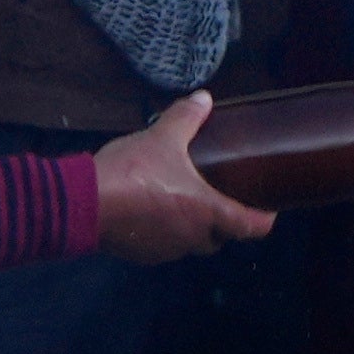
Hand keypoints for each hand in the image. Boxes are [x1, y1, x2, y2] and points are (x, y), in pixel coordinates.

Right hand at [85, 91, 274, 262]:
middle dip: (223, 223)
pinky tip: (151, 213)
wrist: (84, 203)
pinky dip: (165, 232)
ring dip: (192, 228)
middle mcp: (193, 237)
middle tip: (220, 200)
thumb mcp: (162, 137)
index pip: (250, 227)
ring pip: (191, 243)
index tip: (269, 212)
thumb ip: (186, 117)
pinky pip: (164, 246)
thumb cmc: (133, 173)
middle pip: (220, 238)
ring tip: (183, 203)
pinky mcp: (143, 255)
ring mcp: (167, 250)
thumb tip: (204, 98)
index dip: (264, 220)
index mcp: (207, 212)